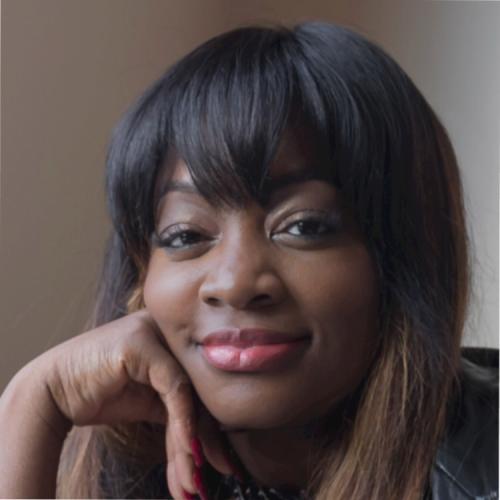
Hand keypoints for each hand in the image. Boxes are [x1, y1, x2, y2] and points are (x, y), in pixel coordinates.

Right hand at [35, 309, 231, 497]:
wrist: (52, 389)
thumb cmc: (101, 393)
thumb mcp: (150, 402)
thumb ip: (180, 411)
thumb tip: (212, 442)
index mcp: (175, 339)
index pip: (201, 387)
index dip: (210, 428)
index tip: (221, 464)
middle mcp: (170, 332)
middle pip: (198, 391)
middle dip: (205, 441)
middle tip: (210, 477)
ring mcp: (156, 333)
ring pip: (187, 394)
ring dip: (189, 443)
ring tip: (192, 481)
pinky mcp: (142, 343)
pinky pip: (173, 388)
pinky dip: (182, 423)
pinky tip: (187, 454)